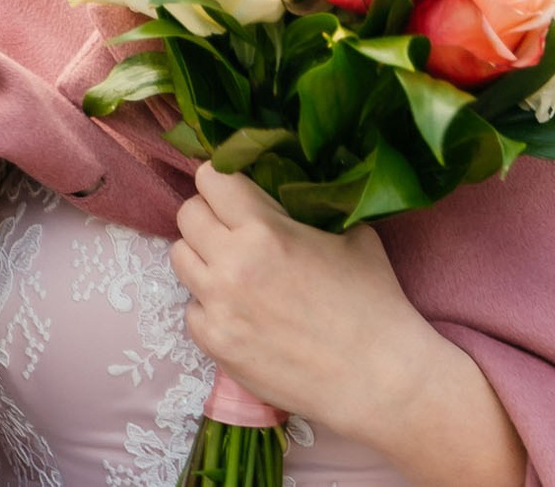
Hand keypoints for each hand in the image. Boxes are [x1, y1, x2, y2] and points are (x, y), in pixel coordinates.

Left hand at [170, 165, 446, 443]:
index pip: (211, 178)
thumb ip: (311, 208)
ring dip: (203, 256)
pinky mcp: (214, 345)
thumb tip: (294, 191)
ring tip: (235, 267)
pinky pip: (191, 308)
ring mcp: (217, 308)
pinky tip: (242, 310)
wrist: (374, 375)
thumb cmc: (373, 300)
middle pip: (187, 215)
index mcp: (264, 230)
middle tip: (236, 226)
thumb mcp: (351, 234)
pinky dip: (210, 304)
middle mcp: (230, 265)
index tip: (237, 188)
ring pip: (180, 259)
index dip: (225, 178)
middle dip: (210, 214)